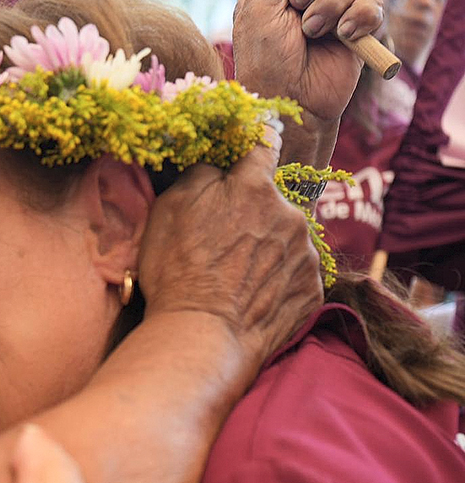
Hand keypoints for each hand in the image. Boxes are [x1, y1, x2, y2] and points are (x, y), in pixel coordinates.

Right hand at [138, 128, 322, 366]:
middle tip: (225, 244)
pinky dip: (278, 282)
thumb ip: (200, 174)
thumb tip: (219, 166)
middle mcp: (290, 214)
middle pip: (274, 203)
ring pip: (288, 240)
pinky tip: (252, 297)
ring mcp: (306, 254)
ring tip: (237, 278)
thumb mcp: (169, 208)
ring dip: (268, 250)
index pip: (262, 148)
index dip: (251, 151)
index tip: (246, 158)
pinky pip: (296, 275)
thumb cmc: (178, 269)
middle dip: (255, 215)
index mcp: (255, 187)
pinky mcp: (313, 289)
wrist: (202, 334)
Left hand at [233, 0, 384, 164]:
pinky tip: (344, 35)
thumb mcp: (258, 7)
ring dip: (332, 4)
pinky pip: (373, 6)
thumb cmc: (266, 58)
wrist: (291, 101)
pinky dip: (360, 18)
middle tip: (297, 5)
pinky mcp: (358, 29)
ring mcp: (334, 10)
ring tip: (313, 31)